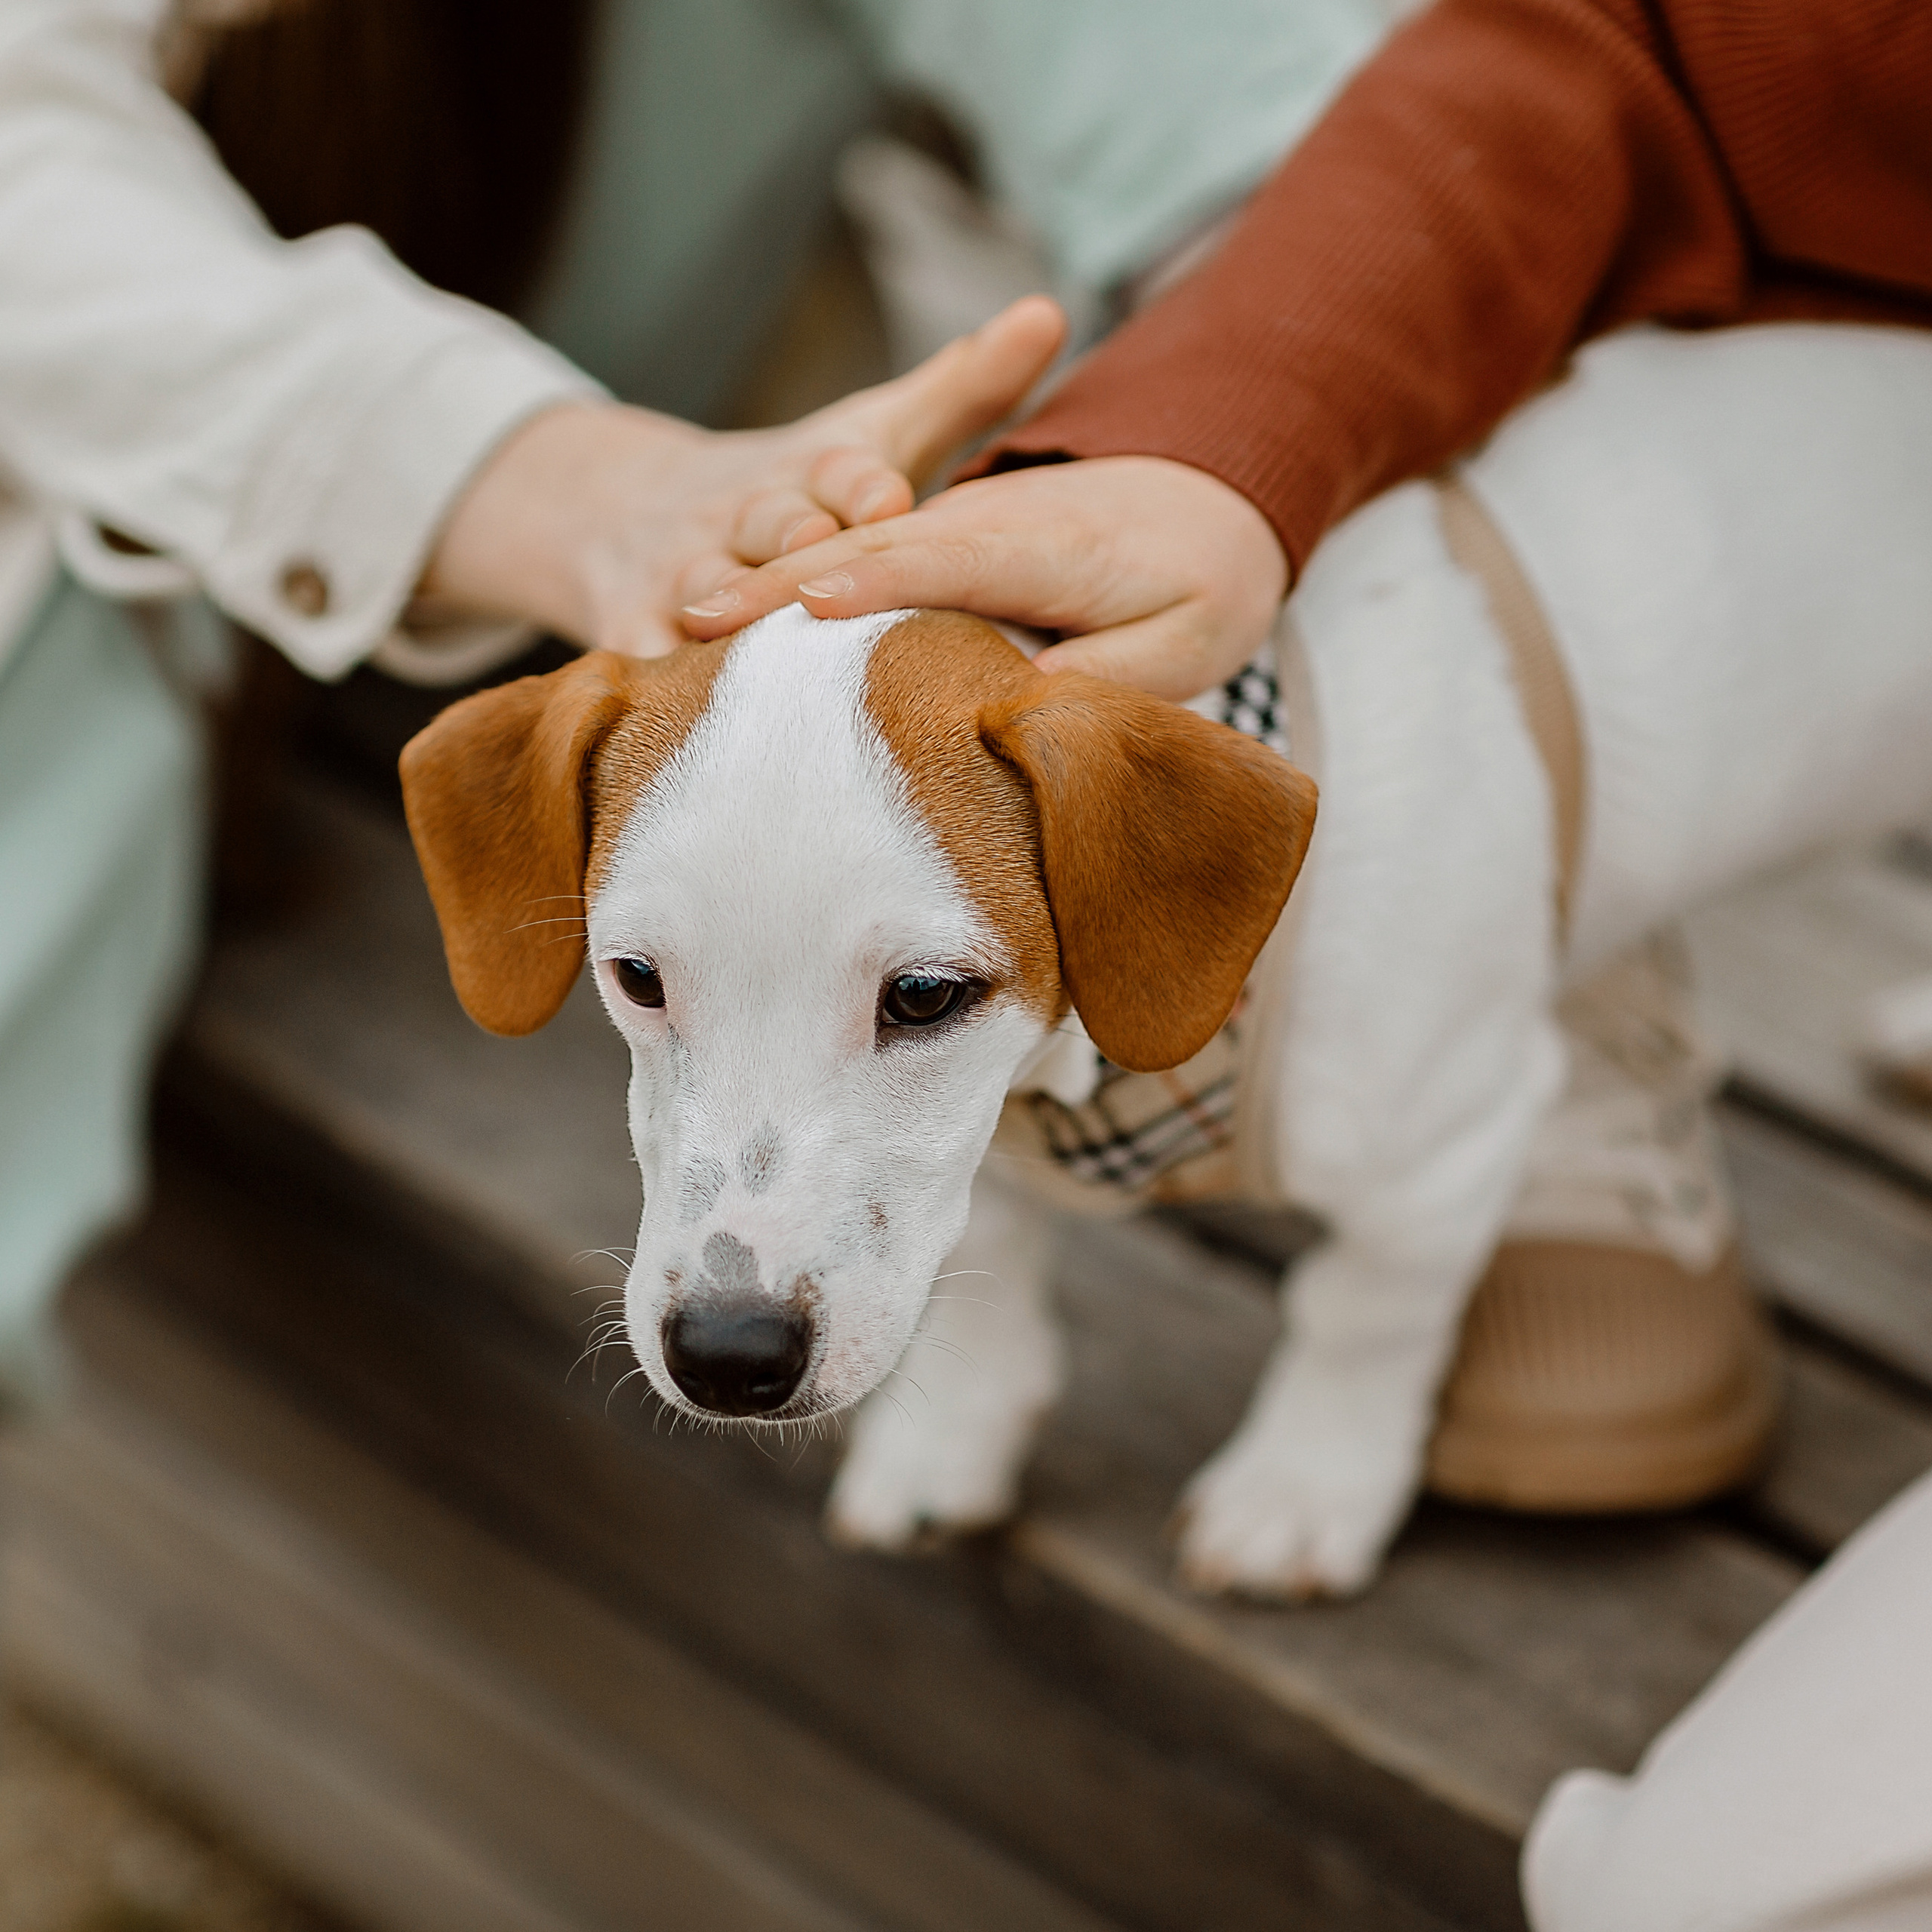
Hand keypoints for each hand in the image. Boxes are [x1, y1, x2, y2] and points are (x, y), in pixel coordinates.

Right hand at [420, 295, 1065, 656]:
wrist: (629, 512)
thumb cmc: (803, 489)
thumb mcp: (875, 431)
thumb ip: (964, 386)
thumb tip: (1051, 311)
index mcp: (814, 472)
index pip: (841, 471)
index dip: (860, 483)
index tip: (888, 494)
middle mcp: (746, 514)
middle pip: (767, 525)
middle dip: (787, 537)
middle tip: (810, 548)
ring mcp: (684, 571)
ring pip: (704, 594)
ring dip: (720, 617)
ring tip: (739, 649)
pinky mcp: (633, 626)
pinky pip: (642, 661)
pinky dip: (652, 686)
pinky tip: (673, 723)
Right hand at [679, 454, 1289, 701]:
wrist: (1207, 497)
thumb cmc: (1204, 575)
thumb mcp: (1192, 633)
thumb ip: (1118, 672)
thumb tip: (1030, 714)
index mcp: (1044, 538)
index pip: (945, 554)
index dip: (877, 577)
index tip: (809, 599)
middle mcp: (977, 518)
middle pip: (863, 546)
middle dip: (779, 580)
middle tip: (695, 619)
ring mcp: (946, 522)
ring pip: (836, 548)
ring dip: (758, 583)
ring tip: (682, 624)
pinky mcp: (929, 538)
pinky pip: (846, 561)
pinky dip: (777, 593)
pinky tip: (717, 635)